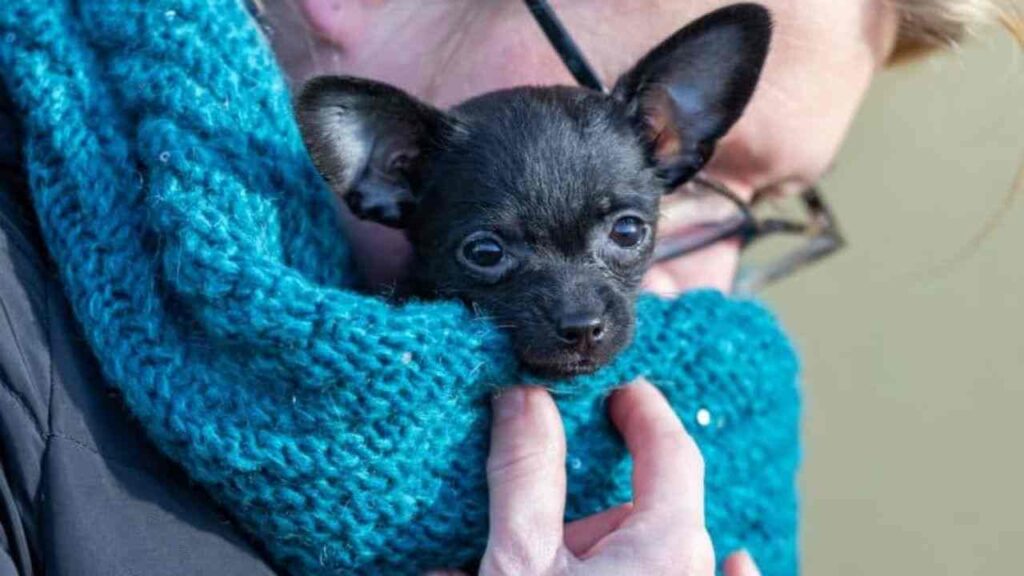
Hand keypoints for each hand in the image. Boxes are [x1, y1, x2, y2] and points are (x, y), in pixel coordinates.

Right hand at [428, 380, 760, 574]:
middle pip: (648, 514)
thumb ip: (527, 476)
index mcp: (669, 545)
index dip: (642, 410)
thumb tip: (524, 398)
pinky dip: (671, 573)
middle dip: (590, 507)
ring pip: (650, 560)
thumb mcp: (522, 565)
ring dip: (605, 552)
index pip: (669, 451)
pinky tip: (722, 570)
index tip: (617, 390)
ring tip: (536, 564)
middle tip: (527, 525)